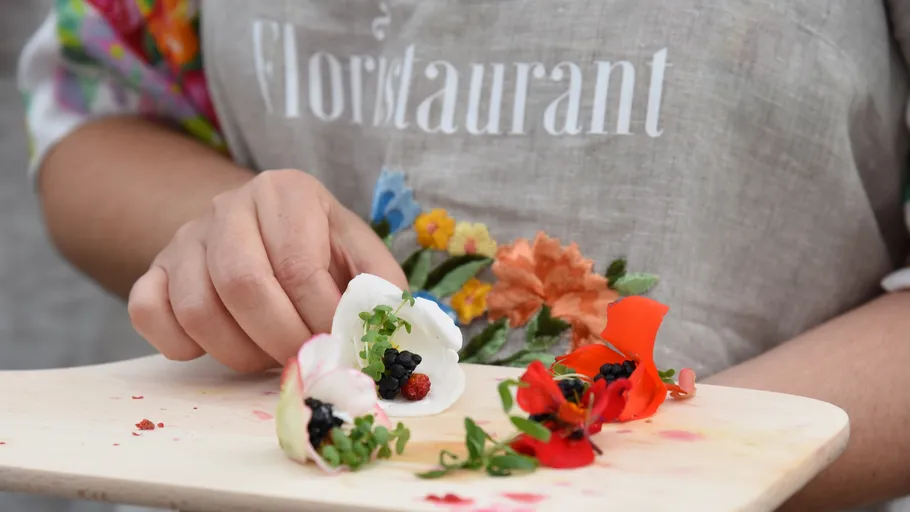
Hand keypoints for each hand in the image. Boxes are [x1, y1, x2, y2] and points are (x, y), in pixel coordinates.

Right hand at [127, 169, 406, 371]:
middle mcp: (229, 206)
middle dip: (281, 339)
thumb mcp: (358, 252)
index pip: (298, 264)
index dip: (319, 317)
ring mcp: (185, 238)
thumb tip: (388, 329)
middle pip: (243, 284)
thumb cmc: (318, 248)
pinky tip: (216, 345)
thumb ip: (379, 284)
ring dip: (238, 351)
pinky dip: (181, 344)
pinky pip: (148, 314)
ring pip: (198, 308)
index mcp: (286, 192)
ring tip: (268, 356)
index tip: (337, 344)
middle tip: (305, 360)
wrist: (257, 229)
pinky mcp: (154, 270)